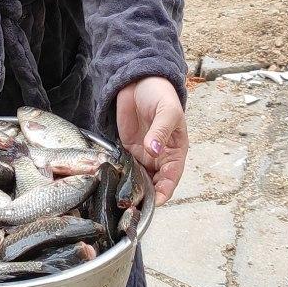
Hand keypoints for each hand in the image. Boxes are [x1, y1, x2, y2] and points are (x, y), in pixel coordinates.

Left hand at [116, 76, 186, 205]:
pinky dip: (121, 175)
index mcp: (175, 151)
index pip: (171, 177)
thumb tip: (154, 150)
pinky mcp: (127, 149)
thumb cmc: (160, 95)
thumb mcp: (166, 112)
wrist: (139, 82)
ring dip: (133, 188)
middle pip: (155, 183)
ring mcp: (143, 154)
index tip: (156, 201)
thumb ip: (160, 131)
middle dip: (147, 195)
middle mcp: (160, 157)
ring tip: (121, 199)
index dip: (165, 191)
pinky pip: (126, 167)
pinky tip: (113, 182)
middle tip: (134, 204)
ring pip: (140, 179)